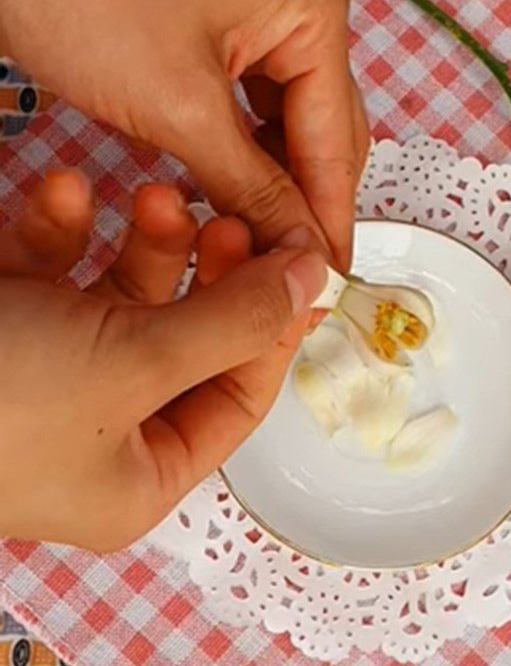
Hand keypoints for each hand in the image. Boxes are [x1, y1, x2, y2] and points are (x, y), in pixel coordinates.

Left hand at [0, 0, 369, 269]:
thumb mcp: (178, 104)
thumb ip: (251, 187)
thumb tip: (298, 248)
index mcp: (310, 10)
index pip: (335, 141)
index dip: (329, 221)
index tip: (326, 281)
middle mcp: (295, 9)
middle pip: (321, 132)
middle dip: (305, 203)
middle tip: (290, 268)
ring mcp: (259, 15)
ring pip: (286, 124)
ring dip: (274, 183)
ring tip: (261, 240)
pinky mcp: (219, 28)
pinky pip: (249, 106)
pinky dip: (243, 153)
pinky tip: (232, 190)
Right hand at [0, 169, 325, 551]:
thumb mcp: (130, 366)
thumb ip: (229, 324)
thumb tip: (310, 285)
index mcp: (140, 475)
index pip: (238, 398)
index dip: (271, 330)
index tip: (293, 268)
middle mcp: (98, 434)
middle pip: (186, 345)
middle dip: (210, 278)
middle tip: (230, 221)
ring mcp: (45, 379)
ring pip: (120, 302)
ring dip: (142, 244)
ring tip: (157, 195)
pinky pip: (47, 273)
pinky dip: (59, 229)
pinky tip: (61, 190)